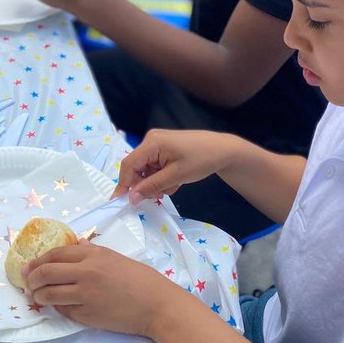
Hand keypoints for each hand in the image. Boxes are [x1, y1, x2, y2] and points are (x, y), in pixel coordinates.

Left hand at [24, 243, 175, 336]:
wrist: (155, 304)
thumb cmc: (139, 279)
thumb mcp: (115, 257)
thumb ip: (92, 252)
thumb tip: (76, 247)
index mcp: (93, 255)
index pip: (55, 254)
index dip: (37, 261)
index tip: (28, 266)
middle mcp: (86, 272)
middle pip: (46, 273)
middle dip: (30, 278)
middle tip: (26, 283)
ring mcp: (85, 295)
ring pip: (49, 294)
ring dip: (37, 296)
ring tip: (36, 297)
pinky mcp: (86, 315)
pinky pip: (63, 310)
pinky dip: (56, 308)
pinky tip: (55, 307)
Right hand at [115, 129, 233, 202]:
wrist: (223, 150)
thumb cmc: (201, 160)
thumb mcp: (176, 176)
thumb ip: (151, 186)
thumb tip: (131, 197)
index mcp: (152, 143)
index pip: (129, 165)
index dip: (123, 184)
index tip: (120, 202)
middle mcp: (151, 140)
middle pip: (137, 168)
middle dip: (146, 184)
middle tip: (160, 195)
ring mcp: (158, 143)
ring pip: (146, 170)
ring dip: (156, 182)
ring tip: (173, 185)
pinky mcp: (164, 148)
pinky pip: (155, 166)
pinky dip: (162, 176)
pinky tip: (175, 179)